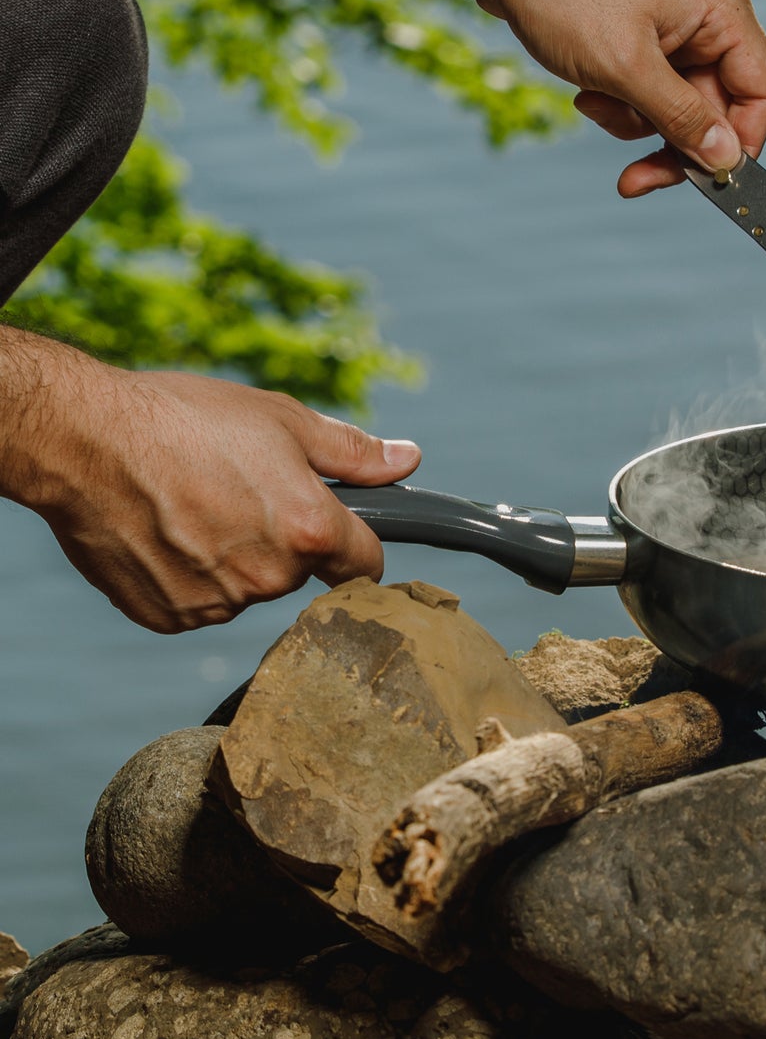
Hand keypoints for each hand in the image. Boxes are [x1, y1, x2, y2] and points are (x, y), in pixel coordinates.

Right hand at [5, 344, 420, 632]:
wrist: (85, 441)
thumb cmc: (187, 420)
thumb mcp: (284, 420)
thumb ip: (353, 452)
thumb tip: (408, 460)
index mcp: (310, 530)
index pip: (365, 565)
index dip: (358, 549)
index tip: (345, 538)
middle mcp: (270, 578)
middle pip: (300, 573)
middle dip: (284, 541)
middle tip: (242, 493)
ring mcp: (218, 604)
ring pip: (248, 588)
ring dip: (234, 559)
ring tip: (193, 505)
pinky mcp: (170, 618)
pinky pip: (200, 602)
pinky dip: (190, 576)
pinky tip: (165, 532)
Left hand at [474, 0, 765, 196]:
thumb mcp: (626, 69)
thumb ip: (683, 119)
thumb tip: (726, 159)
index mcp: (722, 7)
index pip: (762, 91)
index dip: (740, 142)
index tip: (706, 179)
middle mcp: (708, 11)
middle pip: (718, 106)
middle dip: (672, 141)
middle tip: (635, 181)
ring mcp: (675, 21)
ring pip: (680, 104)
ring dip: (638, 121)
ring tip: (594, 104)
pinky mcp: (643, 31)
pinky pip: (652, 88)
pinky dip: (622, 102)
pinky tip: (587, 91)